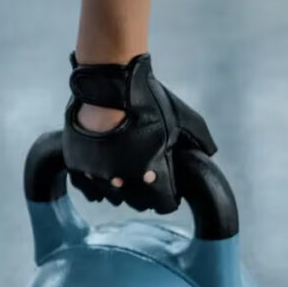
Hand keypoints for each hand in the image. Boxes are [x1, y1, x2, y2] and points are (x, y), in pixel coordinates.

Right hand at [62, 52, 216, 213]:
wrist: (109, 81)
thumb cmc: (149, 100)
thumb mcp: (184, 120)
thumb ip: (201, 142)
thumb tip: (211, 157)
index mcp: (151, 173)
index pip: (164, 205)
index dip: (170, 197)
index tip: (170, 189)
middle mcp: (123, 180)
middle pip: (138, 204)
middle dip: (147, 194)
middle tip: (149, 179)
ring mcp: (97, 174)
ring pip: (113, 197)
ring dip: (122, 189)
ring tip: (126, 174)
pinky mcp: (76, 164)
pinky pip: (88, 188)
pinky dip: (97, 183)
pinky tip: (105, 174)